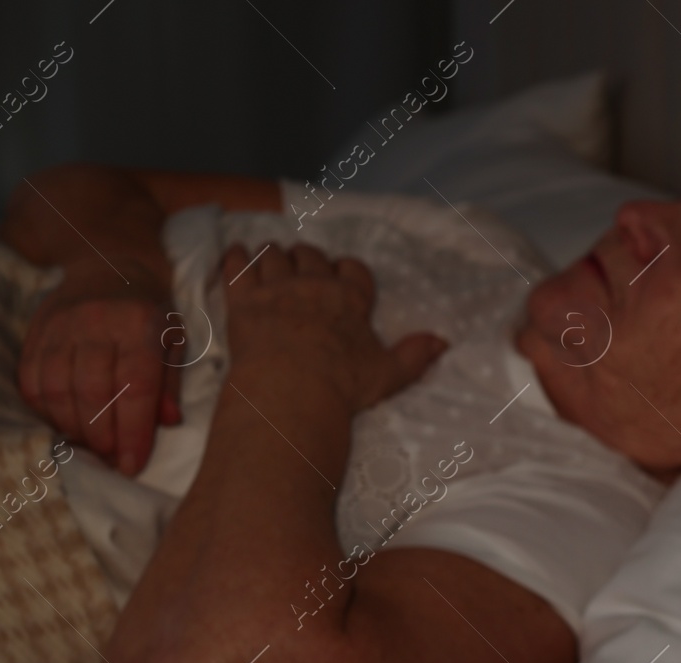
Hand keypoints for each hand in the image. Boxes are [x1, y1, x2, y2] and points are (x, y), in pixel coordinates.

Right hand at [18, 261, 183, 474]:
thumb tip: (167, 422)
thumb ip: (171, 382)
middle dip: (102, 437)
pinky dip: (45, 411)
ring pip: (56, 389)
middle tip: (112, 459)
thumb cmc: (151, 314)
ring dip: (73, 428)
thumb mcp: (176, 341)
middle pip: (92, 393)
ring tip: (92, 445)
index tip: (132, 465)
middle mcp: (97, 322)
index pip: (135, 387)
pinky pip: (31, 380)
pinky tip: (65, 423)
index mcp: (141, 324)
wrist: (109, 265)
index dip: (133, 432)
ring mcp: (61, 325)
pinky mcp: (36, 331)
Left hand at [220, 243, 446, 411]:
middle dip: (306, 258)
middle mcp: (313, 284)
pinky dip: (237, 257)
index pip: (352, 268)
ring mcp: (275, 289)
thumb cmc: (343, 384)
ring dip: (272, 254)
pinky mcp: (243, 300)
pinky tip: (237, 254)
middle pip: (309, 255)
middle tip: (301, 270)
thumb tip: (443, 343)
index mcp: (350, 298)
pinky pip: (237, 266)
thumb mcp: (388, 374)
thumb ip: (414, 356)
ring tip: (270, 260)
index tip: (340, 277)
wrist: (291, 389)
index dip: (345, 270)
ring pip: (272, 255)